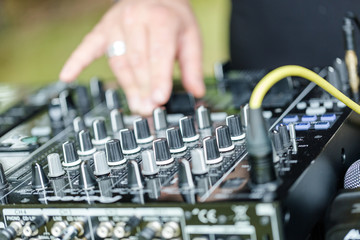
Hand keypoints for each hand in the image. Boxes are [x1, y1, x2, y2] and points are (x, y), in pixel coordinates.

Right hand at [59, 0, 204, 115]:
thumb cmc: (172, 18)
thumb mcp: (190, 37)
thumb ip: (193, 66)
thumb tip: (197, 92)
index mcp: (161, 20)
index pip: (158, 54)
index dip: (158, 79)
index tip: (159, 100)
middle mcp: (135, 19)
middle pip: (137, 61)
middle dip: (143, 88)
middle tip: (149, 110)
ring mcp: (115, 25)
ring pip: (119, 61)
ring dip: (127, 86)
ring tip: (136, 106)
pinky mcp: (102, 30)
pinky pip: (86, 46)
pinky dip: (76, 61)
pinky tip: (67, 76)